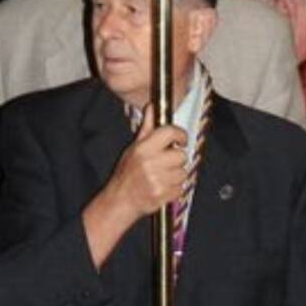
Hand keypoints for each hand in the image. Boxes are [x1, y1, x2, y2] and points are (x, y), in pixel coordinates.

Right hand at [105, 105, 187, 222]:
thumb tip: (152, 107)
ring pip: (183, 172)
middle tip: (168, 161)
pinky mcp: (163, 195)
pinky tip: (164, 186)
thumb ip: (147, 127)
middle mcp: (151, 163)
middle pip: (181, 155)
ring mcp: (158, 180)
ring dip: (177, 174)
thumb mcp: (135, 147)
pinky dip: (176, 188)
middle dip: (177, 158)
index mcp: (144, 148)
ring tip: (164, 175)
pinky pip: (181, 188)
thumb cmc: (127, 172)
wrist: (121, 199)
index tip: (180, 139)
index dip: (180, 134)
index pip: (170, 133)